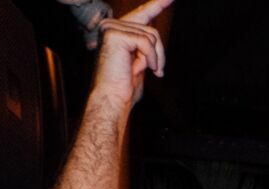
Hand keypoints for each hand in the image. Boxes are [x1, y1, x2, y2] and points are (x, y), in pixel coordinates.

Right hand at [90, 0, 174, 114]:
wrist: (112, 100)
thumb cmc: (125, 87)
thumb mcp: (141, 61)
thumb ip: (146, 45)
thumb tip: (154, 34)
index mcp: (116, 30)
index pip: (142, 13)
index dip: (157, 5)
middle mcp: (110, 25)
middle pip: (151, 29)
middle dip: (158, 53)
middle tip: (156, 71)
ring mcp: (110, 28)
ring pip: (151, 35)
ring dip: (154, 57)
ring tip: (144, 70)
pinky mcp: (113, 34)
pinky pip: (146, 41)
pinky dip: (150, 57)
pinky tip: (142, 68)